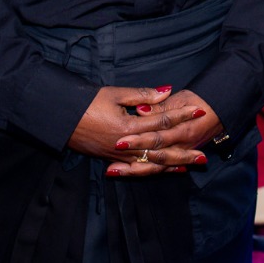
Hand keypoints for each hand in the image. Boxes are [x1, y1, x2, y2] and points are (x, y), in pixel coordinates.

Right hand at [65, 86, 213, 176]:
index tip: (199, 111)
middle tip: (203, 155)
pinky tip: (162, 170)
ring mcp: (118, 156)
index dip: (181, 115)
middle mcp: (125, 145)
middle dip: (183, 151)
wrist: (60, 118)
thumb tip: (167, 92)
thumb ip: (142, 95)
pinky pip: (135, 169)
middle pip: (161, 149)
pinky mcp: (110, 160)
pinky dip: (151, 170)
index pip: (161, 120)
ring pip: (150, 163)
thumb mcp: (114, 94)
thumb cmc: (85, 102)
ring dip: (170, 165)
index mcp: (127, 127)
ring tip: (189, 166)